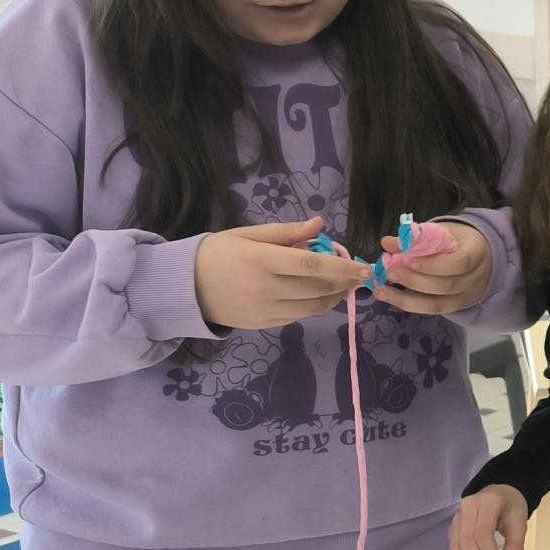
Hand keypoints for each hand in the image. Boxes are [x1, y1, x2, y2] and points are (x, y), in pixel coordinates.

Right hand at [193, 218, 373, 331]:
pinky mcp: (263, 325)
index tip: (365, 268)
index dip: (342, 267)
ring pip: (312, 307)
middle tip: (359, 275)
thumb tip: (320, 224)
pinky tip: (320, 296)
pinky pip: (298, 317)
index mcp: (262, 260)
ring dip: (334, 297)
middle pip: (317, 288)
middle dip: (344, 282)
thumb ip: (287, 232)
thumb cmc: (218, 253)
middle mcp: (266, 288)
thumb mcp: (248, 234)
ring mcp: (264, 310)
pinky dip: (314, 307)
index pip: (312, 265)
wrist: (184, 287)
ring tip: (345, 286)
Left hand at [375, 220, 493, 316]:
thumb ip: (417, 237)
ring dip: (405, 299)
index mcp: (476, 253)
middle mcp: (475, 278)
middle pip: (446, 286)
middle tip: (390, 273)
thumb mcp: (442, 232)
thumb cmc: (457, 242)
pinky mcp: (454, 307)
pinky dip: (408, 304)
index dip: (433, 265)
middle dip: (414, 281)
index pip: (460, 263)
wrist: (477, 257)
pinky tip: (391, 297)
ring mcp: (466, 296)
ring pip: (437, 304)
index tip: (409, 260)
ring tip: (381, 290)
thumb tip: (389, 243)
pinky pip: (431, 310)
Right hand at [451, 484, 528, 549]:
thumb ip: (515, 545)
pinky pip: (455, 546)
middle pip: (467, 541)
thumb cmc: (511, 507)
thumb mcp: (521, 523)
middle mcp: (467, 507)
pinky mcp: (453, 526)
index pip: (483, 533)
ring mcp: (457, 516)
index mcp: (487, 502)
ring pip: (457, 546)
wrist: (500, 493)